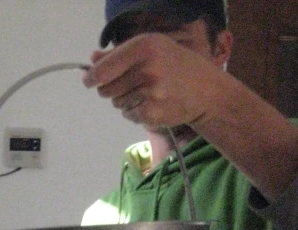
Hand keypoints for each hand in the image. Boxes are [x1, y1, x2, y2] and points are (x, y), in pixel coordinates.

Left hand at [81, 33, 225, 129]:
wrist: (207, 92)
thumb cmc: (177, 66)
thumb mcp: (153, 50)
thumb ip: (120, 55)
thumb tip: (93, 60)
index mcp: (144, 47)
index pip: (102, 69)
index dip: (92, 78)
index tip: (89, 81)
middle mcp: (146, 68)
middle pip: (105, 89)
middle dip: (112, 89)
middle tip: (132, 85)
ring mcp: (149, 92)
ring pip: (117, 103)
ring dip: (126, 100)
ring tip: (149, 93)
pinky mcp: (151, 113)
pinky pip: (128, 115)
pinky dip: (135, 112)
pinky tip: (153, 104)